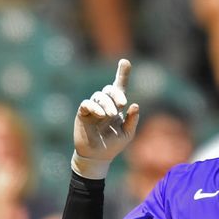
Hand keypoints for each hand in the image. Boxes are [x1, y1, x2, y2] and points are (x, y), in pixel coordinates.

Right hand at [72, 58, 139, 178]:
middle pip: (109, 89)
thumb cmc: (113, 144)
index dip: (122, 73)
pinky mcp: (83, 113)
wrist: (99, 156)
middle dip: (116, 94)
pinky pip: (87, 104)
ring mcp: (93, 108)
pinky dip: (94, 107)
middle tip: (122, 104)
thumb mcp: (127, 133)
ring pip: (99, 96)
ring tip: (111, 115)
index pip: (119, 86)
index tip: (125, 62)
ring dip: (107, 103)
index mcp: (117, 106)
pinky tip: (100, 115)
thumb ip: (132, 119)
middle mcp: (105, 104)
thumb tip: (135, 105)